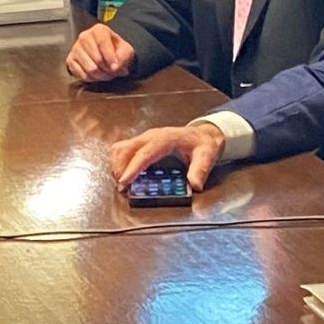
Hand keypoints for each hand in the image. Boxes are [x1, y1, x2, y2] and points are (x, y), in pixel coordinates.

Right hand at [66, 23, 135, 82]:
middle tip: (113, 72)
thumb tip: (115, 67)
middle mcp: (84, 36)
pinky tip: (97, 75)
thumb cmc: (115, 50)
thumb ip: (123, 57)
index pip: (102, 42)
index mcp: (98, 30)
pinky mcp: (70, 60)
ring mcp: (76, 48)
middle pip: (97, 58)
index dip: (110, 57)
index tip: (116, 67)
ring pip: (89, 68)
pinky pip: (82, 74)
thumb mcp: (125, 50)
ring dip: (101, 75)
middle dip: (107, 69)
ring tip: (106, 74)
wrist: (106, 53)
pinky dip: (92, 78)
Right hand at [108, 121, 224, 191]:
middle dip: (119, 169)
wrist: (202, 135)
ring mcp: (144, 138)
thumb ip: (200, 170)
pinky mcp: (140, 143)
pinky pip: (122, 150)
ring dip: (116, 166)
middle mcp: (151, 136)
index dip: (133, 168)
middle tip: (123, 188)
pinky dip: (118, 163)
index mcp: (166, 139)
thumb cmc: (202, 145)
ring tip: (123, 183)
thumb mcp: (207, 156)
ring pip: (119, 149)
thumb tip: (195, 185)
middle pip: (125, 149)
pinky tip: (125, 175)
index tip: (124, 182)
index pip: (145, 153)